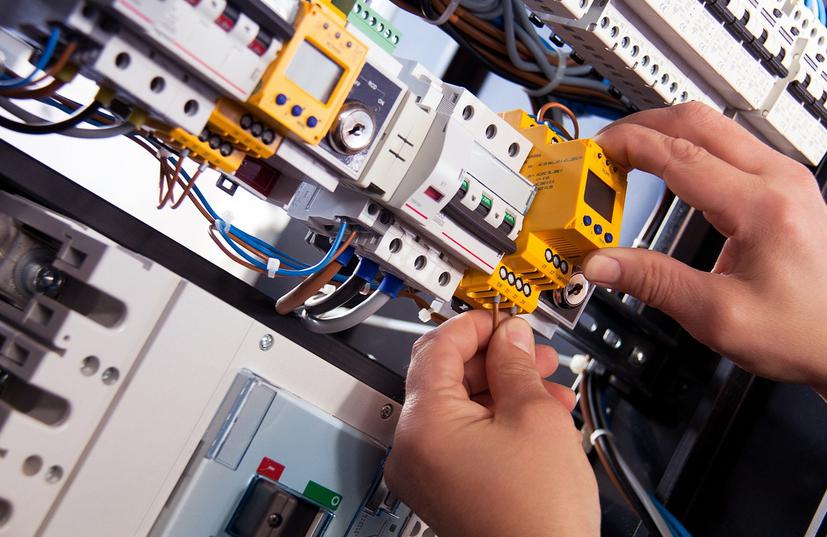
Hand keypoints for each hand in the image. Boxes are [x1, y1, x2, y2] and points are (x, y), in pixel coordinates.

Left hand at [385, 311, 598, 536]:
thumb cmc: (538, 516)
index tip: (502, 318)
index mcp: (424, 424)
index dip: (475, 324)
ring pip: (460, 408)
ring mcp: (426, 472)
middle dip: (496, 359)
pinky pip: (463, 438)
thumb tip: (510, 335)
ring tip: (547, 385)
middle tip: (532, 351)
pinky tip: (537, 416)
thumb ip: (516, 364)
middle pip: (447, 377)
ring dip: (504, 389)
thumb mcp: (534, 416)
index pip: (437, 348)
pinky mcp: (444, 488)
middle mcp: (412, 449)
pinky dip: (496, 421)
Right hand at [585, 102, 826, 396]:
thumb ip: (653, 282)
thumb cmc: (800, 331)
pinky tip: (664, 166)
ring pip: (713, 127)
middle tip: (604, 148)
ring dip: (664, 133)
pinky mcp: (782, 185)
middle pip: (697, 122)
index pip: (679, 155)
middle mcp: (779, 181)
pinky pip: (727, 145)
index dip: (629, 146)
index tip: (595, 150)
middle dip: (641, 127)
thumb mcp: (716, 315)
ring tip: (627, 157)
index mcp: (762, 208)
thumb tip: (601, 262)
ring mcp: (784, 178)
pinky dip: (685, 146)